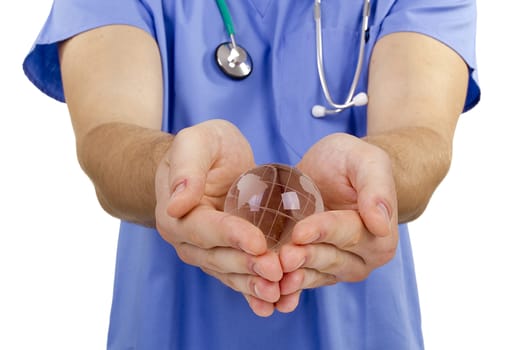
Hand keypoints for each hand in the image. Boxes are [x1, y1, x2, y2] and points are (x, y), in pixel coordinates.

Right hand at [155, 119, 282, 316]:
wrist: (210, 163)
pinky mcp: (226, 256)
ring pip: (229, 273)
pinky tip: (275, 304)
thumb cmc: (204, 147)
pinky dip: (255, 292)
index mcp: (176, 213)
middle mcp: (187, 239)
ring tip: (278, 294)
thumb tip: (177, 202)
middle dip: (247, 266)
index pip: (204, 228)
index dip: (230, 236)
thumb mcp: (196, 142)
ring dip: (253, 286)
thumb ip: (186, 168)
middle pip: (217, 257)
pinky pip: (239, 277)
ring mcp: (206, 252)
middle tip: (276, 272)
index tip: (258, 242)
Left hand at [276, 133, 398, 312]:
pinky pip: (299, 280)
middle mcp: (362, 258)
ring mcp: (337, 268)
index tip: (300, 232)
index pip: (349, 233)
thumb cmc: (351, 161)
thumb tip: (381, 225)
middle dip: (305, 258)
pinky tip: (267, 290)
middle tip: (282, 257)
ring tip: (272, 274)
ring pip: (314, 274)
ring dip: (293, 277)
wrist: (333, 172)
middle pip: (331, 259)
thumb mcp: (367, 161)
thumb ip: (377, 189)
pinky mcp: (314, 270)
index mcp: (380, 235)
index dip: (324, 232)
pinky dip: (284, 287)